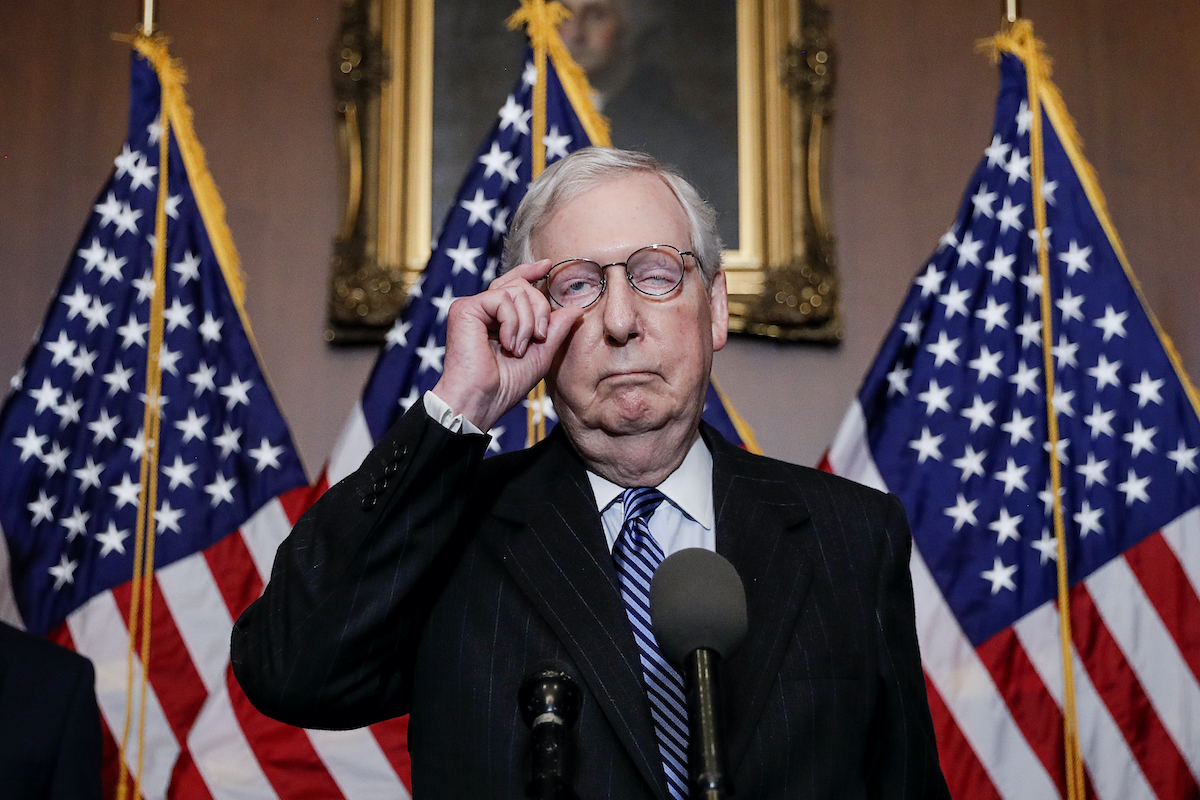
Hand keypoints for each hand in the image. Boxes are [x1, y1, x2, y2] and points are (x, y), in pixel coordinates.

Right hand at [431, 260, 582, 432]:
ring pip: (516, 292)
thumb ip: (556, 330)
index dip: (531, 273)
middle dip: (540, 311)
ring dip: (526, 323)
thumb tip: (575, 308)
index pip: (516, 285)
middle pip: (523, 287)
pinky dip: (512, 323)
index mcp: (498, 318)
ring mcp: (473, 307)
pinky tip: (508, 344)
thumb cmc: (506, 383)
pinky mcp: (465, 308)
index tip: (548, 266)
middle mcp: (484, 309)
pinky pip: (501, 299)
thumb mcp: (541, 354)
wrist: (483, 399)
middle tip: (538, 339)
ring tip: (518, 348)